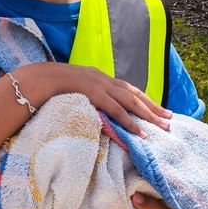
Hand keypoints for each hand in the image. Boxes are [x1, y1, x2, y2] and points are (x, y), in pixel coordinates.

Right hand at [49, 64, 170, 135]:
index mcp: (98, 76)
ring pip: (131, 101)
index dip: (143, 98)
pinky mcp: (96, 95)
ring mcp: (100, 86)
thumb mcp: (72, 87)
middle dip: (153, 106)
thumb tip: (91, 108)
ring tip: (163, 126)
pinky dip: (131, 121)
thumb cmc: (51, 85)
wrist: (38, 79)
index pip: (127, 88)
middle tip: (169, 118)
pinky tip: (141, 131)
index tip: (156, 108)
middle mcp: (103, 79)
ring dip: (149, 114)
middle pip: (135, 93)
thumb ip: (84, 94)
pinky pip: (117, 110)